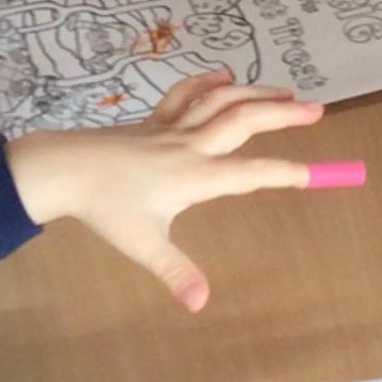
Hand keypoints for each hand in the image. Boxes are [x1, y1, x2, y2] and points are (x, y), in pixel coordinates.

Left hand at [6, 72, 328, 306]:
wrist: (65, 168)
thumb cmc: (106, 208)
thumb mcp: (143, 245)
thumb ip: (177, 272)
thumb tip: (201, 304)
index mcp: (195, 176)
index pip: (251, 174)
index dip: (284, 174)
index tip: (314, 175)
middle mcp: (191, 146)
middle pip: (244, 120)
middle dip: (283, 114)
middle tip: (317, 109)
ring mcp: (172, 128)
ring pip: (221, 101)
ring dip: (256, 93)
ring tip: (286, 93)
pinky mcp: (154, 120)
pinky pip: (186, 94)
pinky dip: (208, 81)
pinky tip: (225, 76)